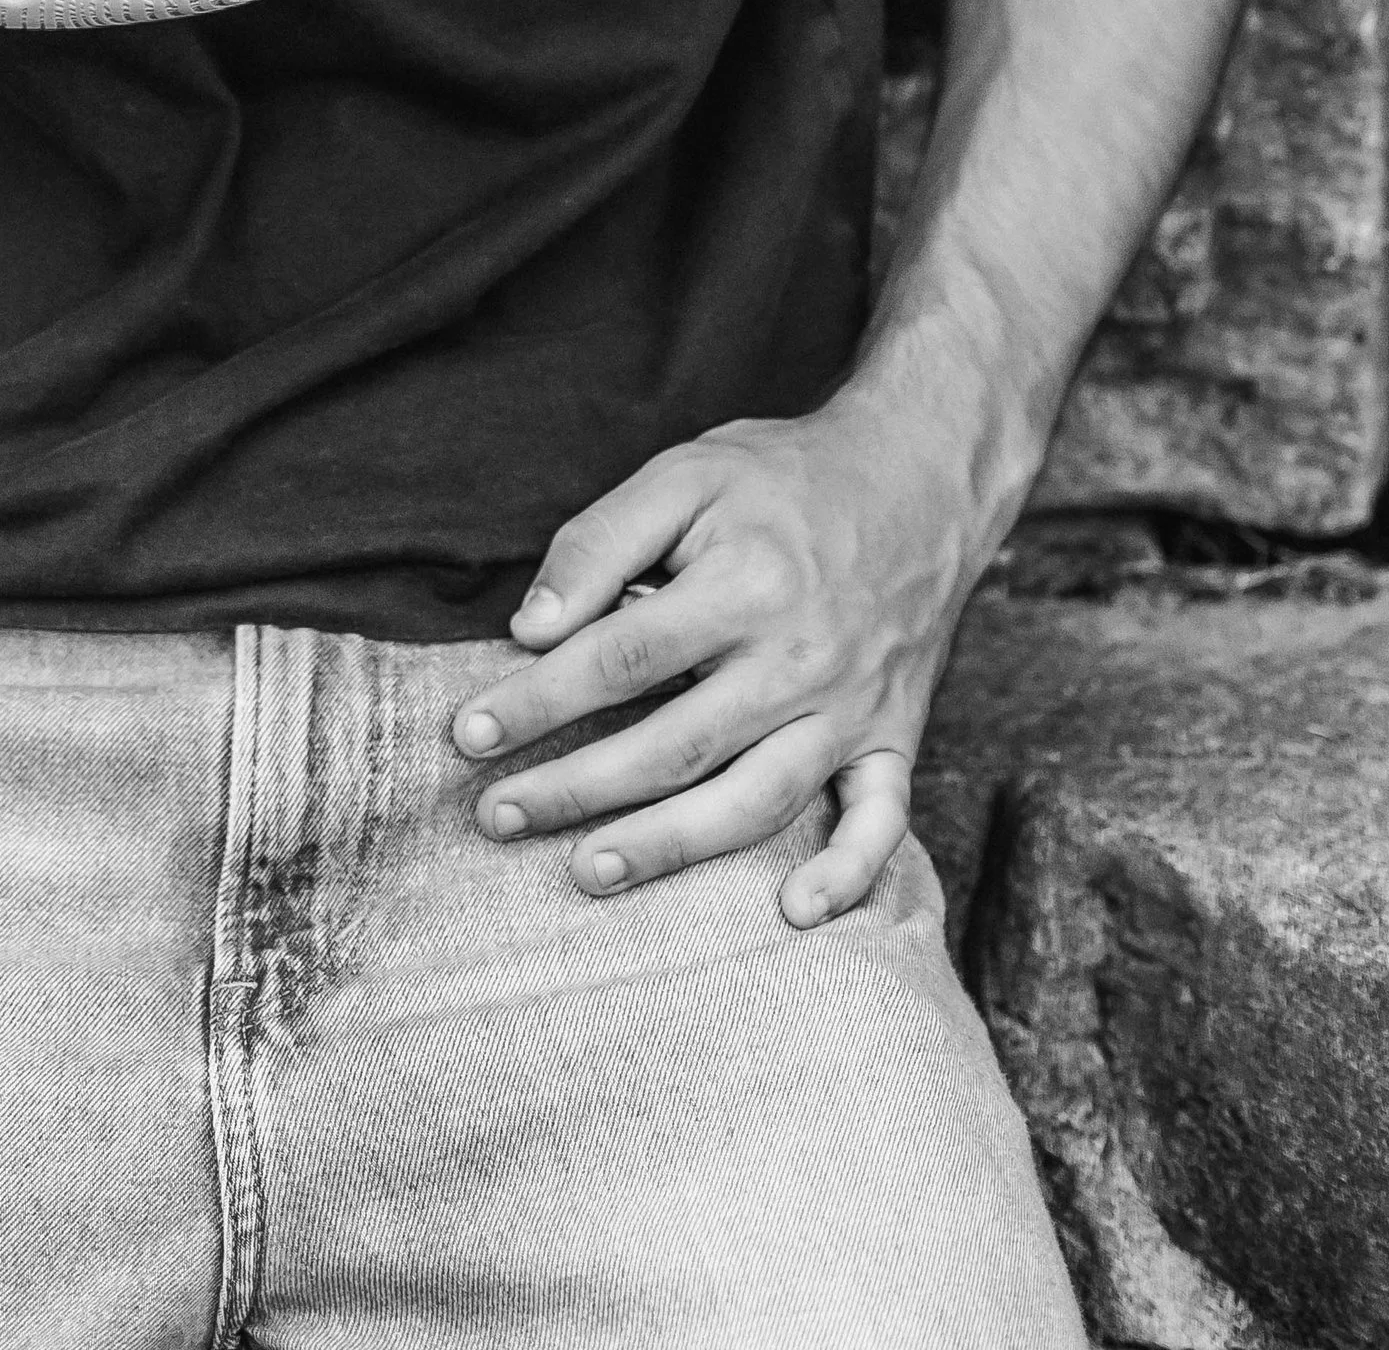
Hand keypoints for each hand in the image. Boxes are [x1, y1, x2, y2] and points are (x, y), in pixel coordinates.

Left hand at [449, 384, 991, 927]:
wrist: (921, 477)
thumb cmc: (784, 478)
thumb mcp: (686, 474)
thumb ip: (601, 541)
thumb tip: (530, 628)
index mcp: (746, 585)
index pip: (618, 659)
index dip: (536, 701)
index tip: (467, 736)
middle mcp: (801, 659)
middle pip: (674, 744)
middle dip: (575, 788)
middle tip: (494, 816)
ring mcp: (853, 708)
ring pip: (755, 799)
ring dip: (670, 846)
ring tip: (588, 871)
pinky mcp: (896, 738)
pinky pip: (881, 821)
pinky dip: (848, 875)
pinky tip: (794, 913)